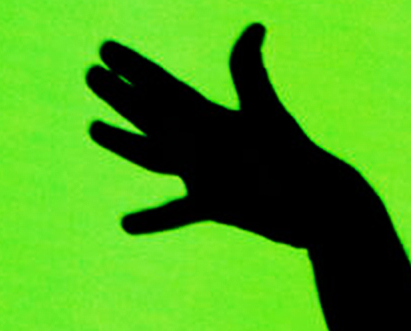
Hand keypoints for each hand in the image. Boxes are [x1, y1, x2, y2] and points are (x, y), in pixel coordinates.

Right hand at [87, 24, 357, 246]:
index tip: (105, 48)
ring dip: (122, 143)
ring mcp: (207, 173)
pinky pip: (175, 212)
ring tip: (93, 129)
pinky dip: (153, 219)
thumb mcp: (265, 116)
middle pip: (151, 114)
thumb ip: (250, 74)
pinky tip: (126, 224)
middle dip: (119, 94)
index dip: (134, 67)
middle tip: (90, 73)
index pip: (162, 85)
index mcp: (211, 116)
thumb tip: (255, 27)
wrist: (321, 208)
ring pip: (152, 156)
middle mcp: (204, 141)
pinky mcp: (215, 205)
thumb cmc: (296, 161)